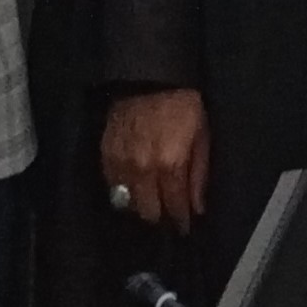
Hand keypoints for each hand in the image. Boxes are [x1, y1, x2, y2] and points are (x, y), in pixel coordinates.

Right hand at [102, 89, 210, 231]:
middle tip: (168, 214)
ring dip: (141, 206)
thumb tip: (198, 207)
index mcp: (170, 165)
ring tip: (151, 203)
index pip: (174, 206)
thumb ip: (199, 174)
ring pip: (128, 204)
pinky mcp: (105, 157)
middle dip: (161, 216)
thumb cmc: (183, 105)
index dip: (181, 220)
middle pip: (148, 212)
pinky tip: (133, 188)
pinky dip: (123, 192)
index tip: (185, 226)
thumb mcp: (202, 136)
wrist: (148, 79)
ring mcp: (121, 165)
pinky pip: (112, 188)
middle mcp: (143, 170)